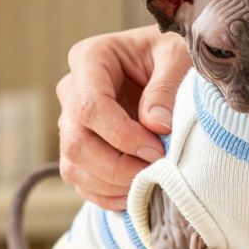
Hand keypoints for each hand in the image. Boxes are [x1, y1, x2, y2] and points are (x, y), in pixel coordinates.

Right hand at [56, 25, 190, 209]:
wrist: (167, 63)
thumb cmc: (172, 54)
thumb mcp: (178, 55)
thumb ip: (167, 85)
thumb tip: (155, 126)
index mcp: (90, 58)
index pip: (90, 106)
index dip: (122, 135)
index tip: (156, 149)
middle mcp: (72, 90)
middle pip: (77, 142)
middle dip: (117, 166)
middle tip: (155, 171)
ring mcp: (71, 121)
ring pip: (74, 165)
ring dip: (112, 183)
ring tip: (149, 182)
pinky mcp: (79, 147)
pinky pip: (80, 181)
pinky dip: (106, 195)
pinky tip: (135, 193)